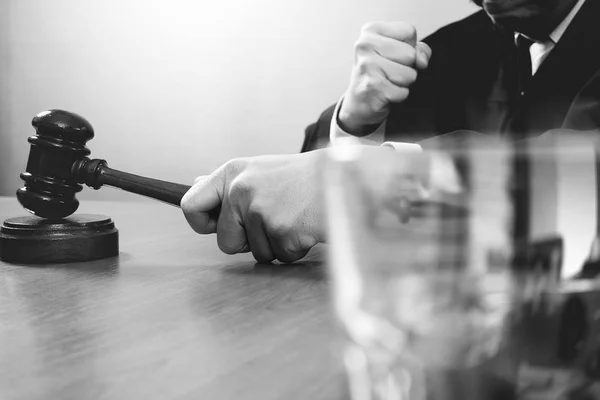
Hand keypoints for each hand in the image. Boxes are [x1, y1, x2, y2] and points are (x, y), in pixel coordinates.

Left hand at [181, 150, 324, 262]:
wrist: (343, 178)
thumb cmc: (302, 179)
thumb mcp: (260, 172)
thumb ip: (229, 185)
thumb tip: (194, 186)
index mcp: (233, 173)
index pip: (191, 206)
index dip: (202, 224)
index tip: (218, 226)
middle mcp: (241, 189)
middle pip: (224, 241)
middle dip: (247, 242)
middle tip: (272, 220)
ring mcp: (260, 210)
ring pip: (256, 254)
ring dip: (276, 244)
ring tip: (293, 218)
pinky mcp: (280, 229)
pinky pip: (280, 257)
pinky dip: (294, 249)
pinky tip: (304, 226)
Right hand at [339, 22, 431, 133]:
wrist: (359, 102)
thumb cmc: (379, 74)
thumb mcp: (398, 52)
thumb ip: (417, 49)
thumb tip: (422, 61)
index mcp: (371, 30)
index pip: (409, 31)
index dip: (409, 46)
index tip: (393, 55)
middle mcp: (365, 45)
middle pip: (411, 54)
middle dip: (407, 67)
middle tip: (389, 72)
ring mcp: (367, 66)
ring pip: (409, 74)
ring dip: (403, 83)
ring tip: (387, 82)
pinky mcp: (372, 86)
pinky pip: (403, 92)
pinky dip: (398, 96)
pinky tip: (384, 94)